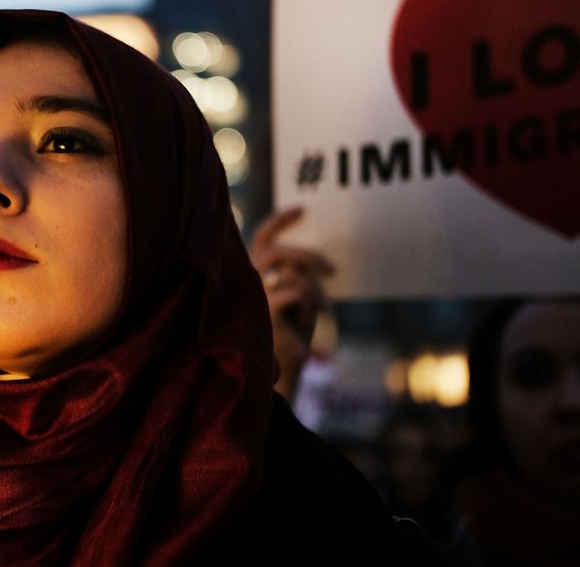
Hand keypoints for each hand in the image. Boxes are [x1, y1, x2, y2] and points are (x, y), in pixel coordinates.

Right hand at [249, 207, 334, 397]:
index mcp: (253, 274)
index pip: (263, 238)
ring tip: (320, 310)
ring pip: (293, 273)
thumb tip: (305, 262)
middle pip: (280, 251)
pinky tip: (315, 318)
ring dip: (315, 290)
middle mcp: (246, 282)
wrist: (283, 372)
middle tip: (332, 271)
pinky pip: (298, 291)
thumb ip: (297, 274)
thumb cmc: (291, 336)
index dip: (281, 221)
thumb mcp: (297, 298)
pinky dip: (313, 302)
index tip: (303, 209)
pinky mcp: (263, 311)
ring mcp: (252, 296)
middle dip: (310, 256)